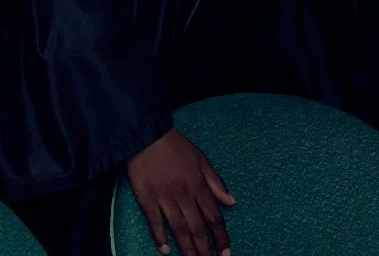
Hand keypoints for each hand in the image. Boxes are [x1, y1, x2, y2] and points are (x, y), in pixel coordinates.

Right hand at [125, 129, 235, 255]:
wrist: (147, 134)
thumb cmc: (174, 145)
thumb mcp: (201, 159)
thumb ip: (216, 182)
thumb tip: (231, 202)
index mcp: (199, 186)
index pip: (214, 217)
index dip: (221, 237)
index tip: (226, 252)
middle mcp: (184, 195)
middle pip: (198, 228)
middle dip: (205, 249)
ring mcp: (165, 198)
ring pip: (180, 229)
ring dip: (188, 248)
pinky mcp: (146, 198)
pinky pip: (155, 222)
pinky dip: (160, 236)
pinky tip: (165, 250)